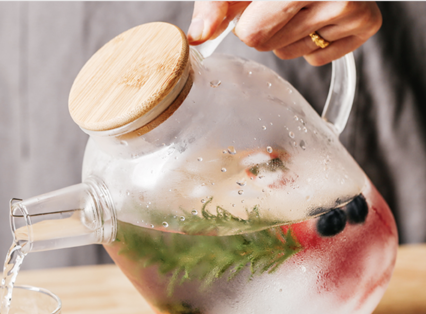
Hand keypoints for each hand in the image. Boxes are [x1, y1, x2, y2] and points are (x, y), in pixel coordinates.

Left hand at [187, 1, 381, 65]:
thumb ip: (215, 5)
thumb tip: (196, 37)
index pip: (253, 33)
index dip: (246, 22)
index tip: (254, 6)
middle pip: (270, 46)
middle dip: (266, 28)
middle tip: (278, 3)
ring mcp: (354, 8)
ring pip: (292, 54)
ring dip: (287, 36)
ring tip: (299, 6)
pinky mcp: (367, 23)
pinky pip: (318, 58)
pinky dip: (311, 44)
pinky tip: (317, 17)